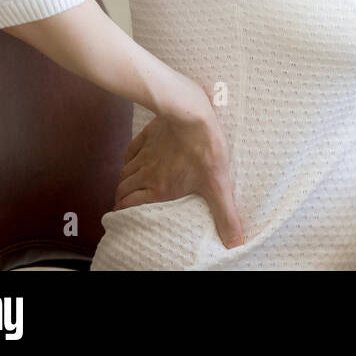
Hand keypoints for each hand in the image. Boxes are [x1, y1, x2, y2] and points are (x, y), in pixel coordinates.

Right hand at [112, 79, 244, 248]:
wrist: (192, 113)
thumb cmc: (205, 148)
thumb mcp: (218, 185)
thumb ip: (225, 215)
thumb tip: (234, 243)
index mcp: (160, 188)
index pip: (130, 205)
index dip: (124, 213)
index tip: (123, 218)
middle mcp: (147, 173)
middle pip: (124, 189)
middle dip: (121, 199)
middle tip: (124, 205)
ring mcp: (146, 153)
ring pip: (126, 172)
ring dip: (124, 181)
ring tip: (127, 188)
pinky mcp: (148, 136)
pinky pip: (131, 151)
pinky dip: (129, 160)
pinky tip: (134, 161)